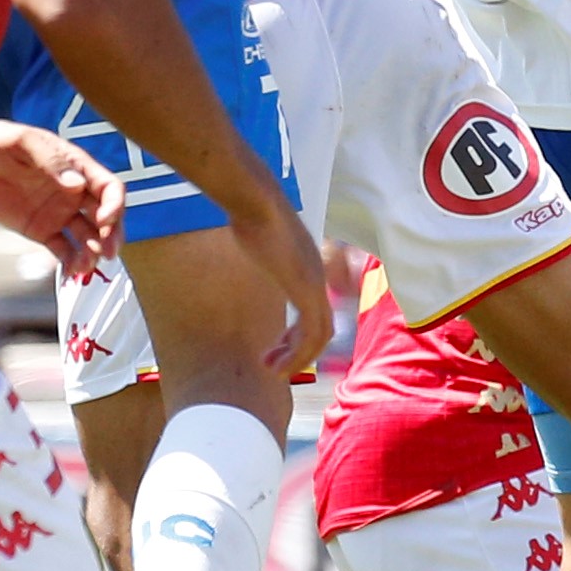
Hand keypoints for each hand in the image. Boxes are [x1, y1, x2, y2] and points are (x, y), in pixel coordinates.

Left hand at [0, 120, 122, 279]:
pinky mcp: (40, 231)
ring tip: (86, 266)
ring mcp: (58, 213)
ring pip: (86, 236)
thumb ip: (51, 161)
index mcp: (76, 168)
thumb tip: (76, 184)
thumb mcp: (23, 142)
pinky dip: (70, 262)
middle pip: (104, 216)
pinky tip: (73, 272)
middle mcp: (73, 192)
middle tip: (108, 252)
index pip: (108, 188)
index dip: (114, 205)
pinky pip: (62, 249)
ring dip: (92, 252)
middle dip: (110, 235)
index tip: (104, 221)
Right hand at [232, 190, 336, 375]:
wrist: (255, 200)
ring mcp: (315, 282)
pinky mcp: (306, 287)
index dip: (300, 337)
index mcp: (309, 268)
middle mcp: (318, 277)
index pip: (316, 312)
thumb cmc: (250, 214)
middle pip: (322, 328)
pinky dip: (298, 351)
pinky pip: (311, 331)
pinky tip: (277, 361)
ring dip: (298, 357)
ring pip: (319, 335)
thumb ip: (263, 253)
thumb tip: (248, 247)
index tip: (277, 350)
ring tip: (273, 370)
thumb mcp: (259, 240)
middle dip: (300, 352)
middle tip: (274, 368)